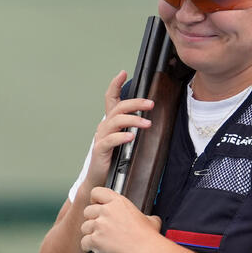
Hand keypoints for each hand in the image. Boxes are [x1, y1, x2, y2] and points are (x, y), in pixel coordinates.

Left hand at [80, 186, 162, 252]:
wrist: (145, 251)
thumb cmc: (148, 237)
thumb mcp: (150, 219)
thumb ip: (144, 216)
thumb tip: (148, 219)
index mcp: (118, 202)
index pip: (97, 192)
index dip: (95, 200)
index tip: (97, 205)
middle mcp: (107, 211)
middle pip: (87, 211)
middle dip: (92, 219)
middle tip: (101, 227)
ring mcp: (99, 225)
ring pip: (84, 227)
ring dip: (91, 234)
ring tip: (101, 239)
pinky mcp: (95, 240)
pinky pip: (84, 242)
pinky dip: (89, 247)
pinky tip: (97, 249)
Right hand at [85, 70, 154, 188]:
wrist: (99, 180)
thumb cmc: (114, 160)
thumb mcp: (125, 141)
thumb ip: (133, 130)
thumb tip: (152, 120)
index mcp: (110, 122)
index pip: (111, 99)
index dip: (115, 85)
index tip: (123, 72)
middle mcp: (104, 127)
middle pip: (118, 108)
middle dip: (136, 103)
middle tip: (151, 104)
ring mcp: (101, 138)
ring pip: (116, 121)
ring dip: (133, 120)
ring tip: (147, 123)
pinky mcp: (100, 150)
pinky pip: (111, 140)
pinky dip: (122, 137)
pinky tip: (131, 137)